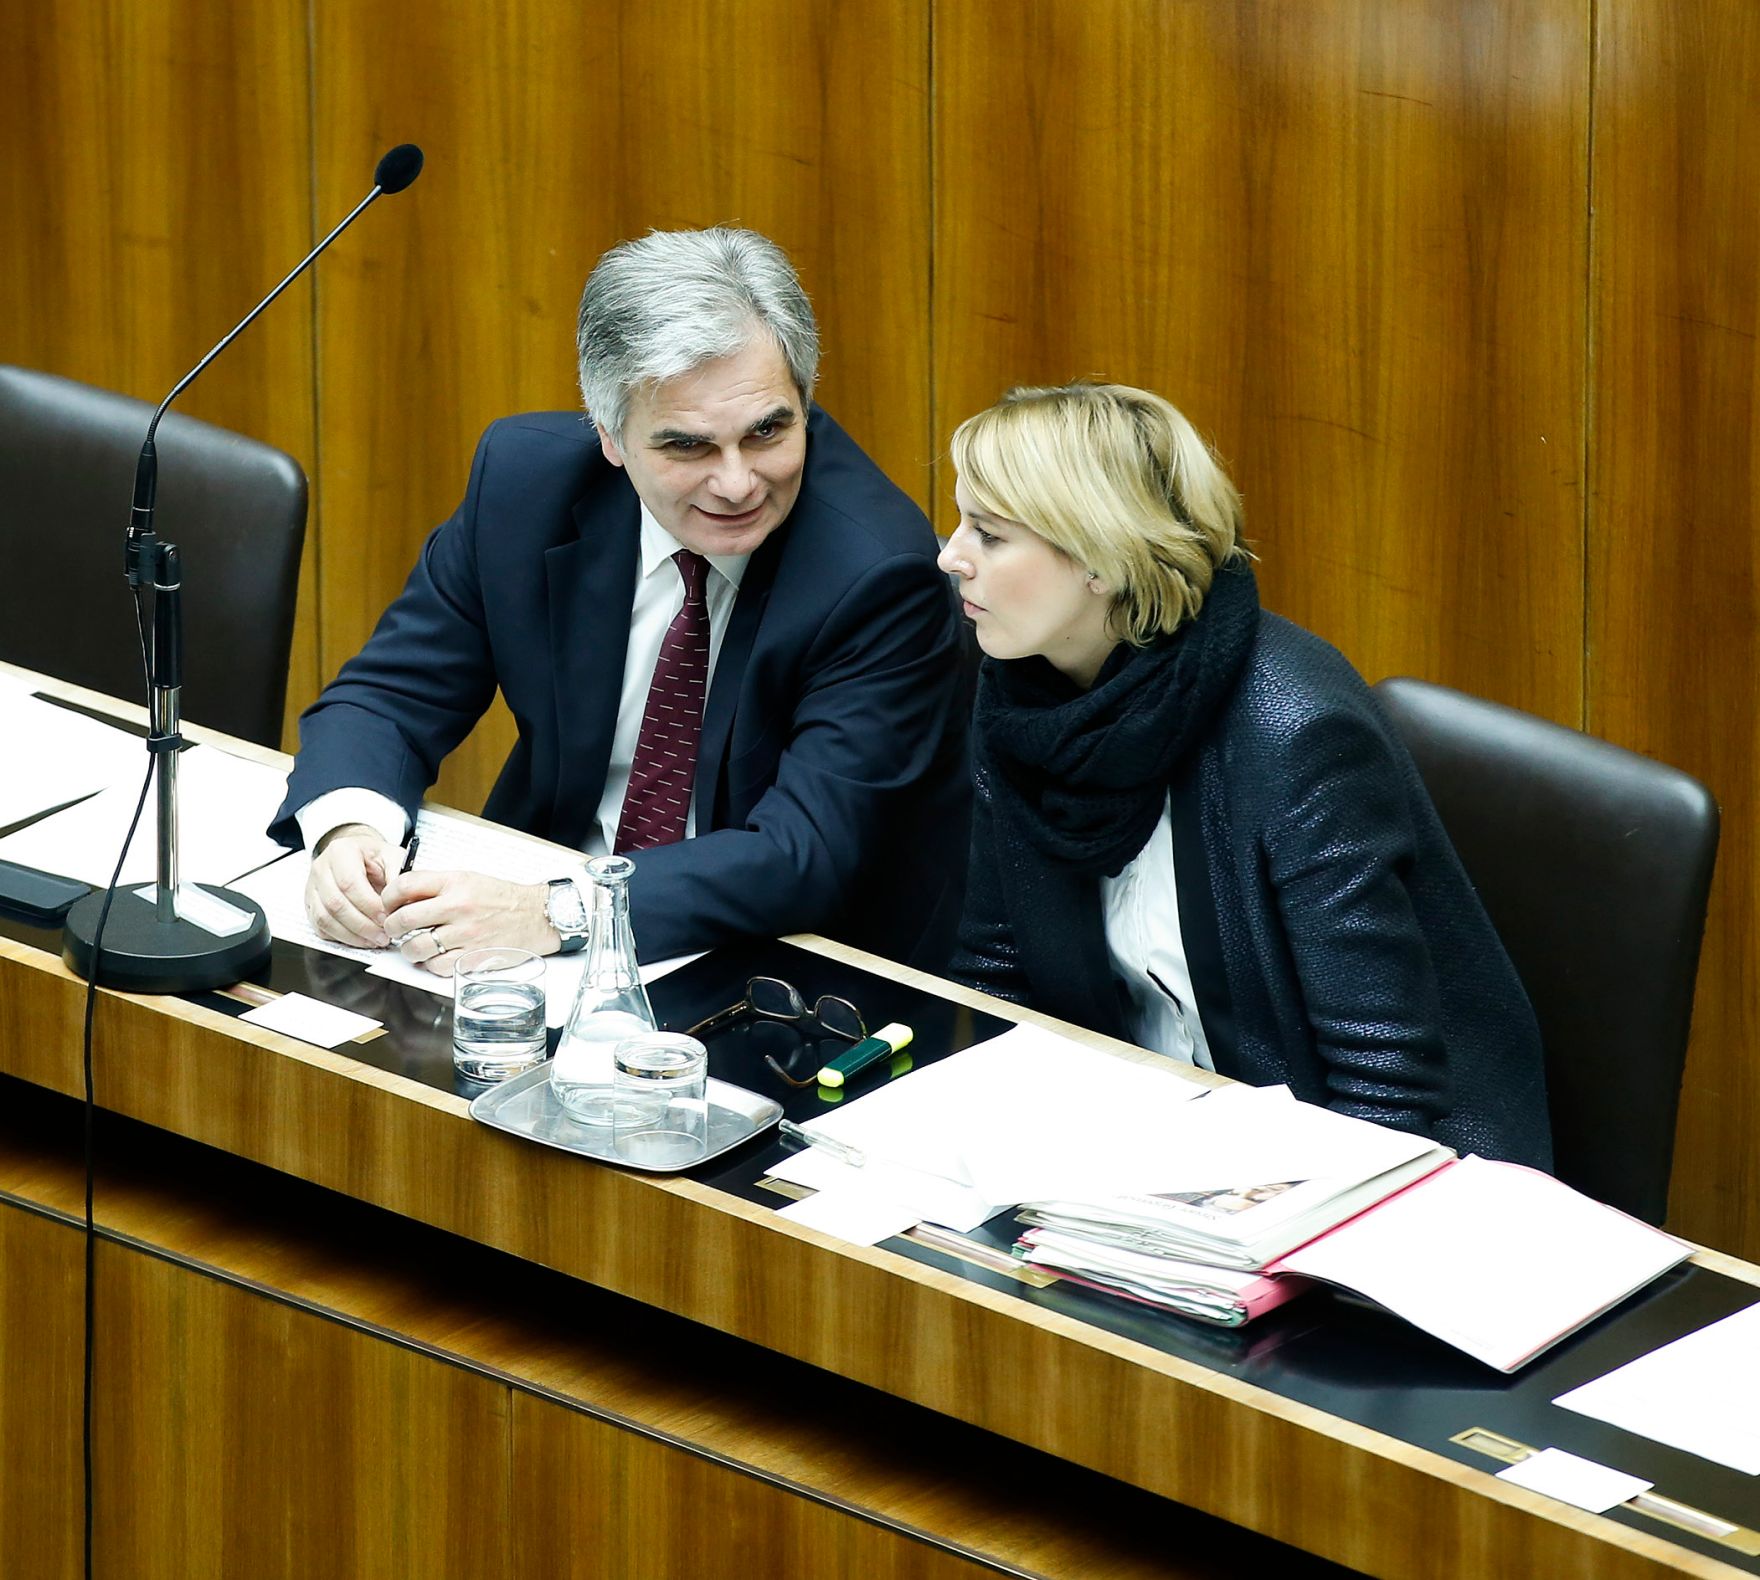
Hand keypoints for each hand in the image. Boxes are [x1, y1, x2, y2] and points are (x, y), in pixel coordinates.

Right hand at [306, 824, 397, 947]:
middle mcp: (322, 868)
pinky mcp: (310, 904)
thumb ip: (398, 876)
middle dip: (362, 924)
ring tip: (374, 940)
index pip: (350, 883)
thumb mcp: (393, 857)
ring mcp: (312, 887)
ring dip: (351, 935)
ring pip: (325, 918)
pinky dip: (341, 938)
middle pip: (335, 903)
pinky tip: (360, 939)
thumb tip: (401, 902)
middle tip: (383, 935)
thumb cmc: (376, 858)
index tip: (387, 918)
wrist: (359, 857)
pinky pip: (320, 927)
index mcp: (341, 851)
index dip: (369, 905)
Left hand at [380, 869, 557, 975]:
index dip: (387, 897)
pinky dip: (429, 965)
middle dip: (391, 927)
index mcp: (454, 882)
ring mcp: (465, 933)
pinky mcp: (473, 956)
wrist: (536, 915)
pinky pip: (436, 966)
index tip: (387, 905)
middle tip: (393, 929)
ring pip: (416, 947)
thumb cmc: (502, 898)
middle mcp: (458, 907)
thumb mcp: (468, 879)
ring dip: (408, 950)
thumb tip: (403, 897)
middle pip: (404, 919)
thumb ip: (437, 886)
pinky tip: (434, 958)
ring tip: (413, 947)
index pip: (405, 885)